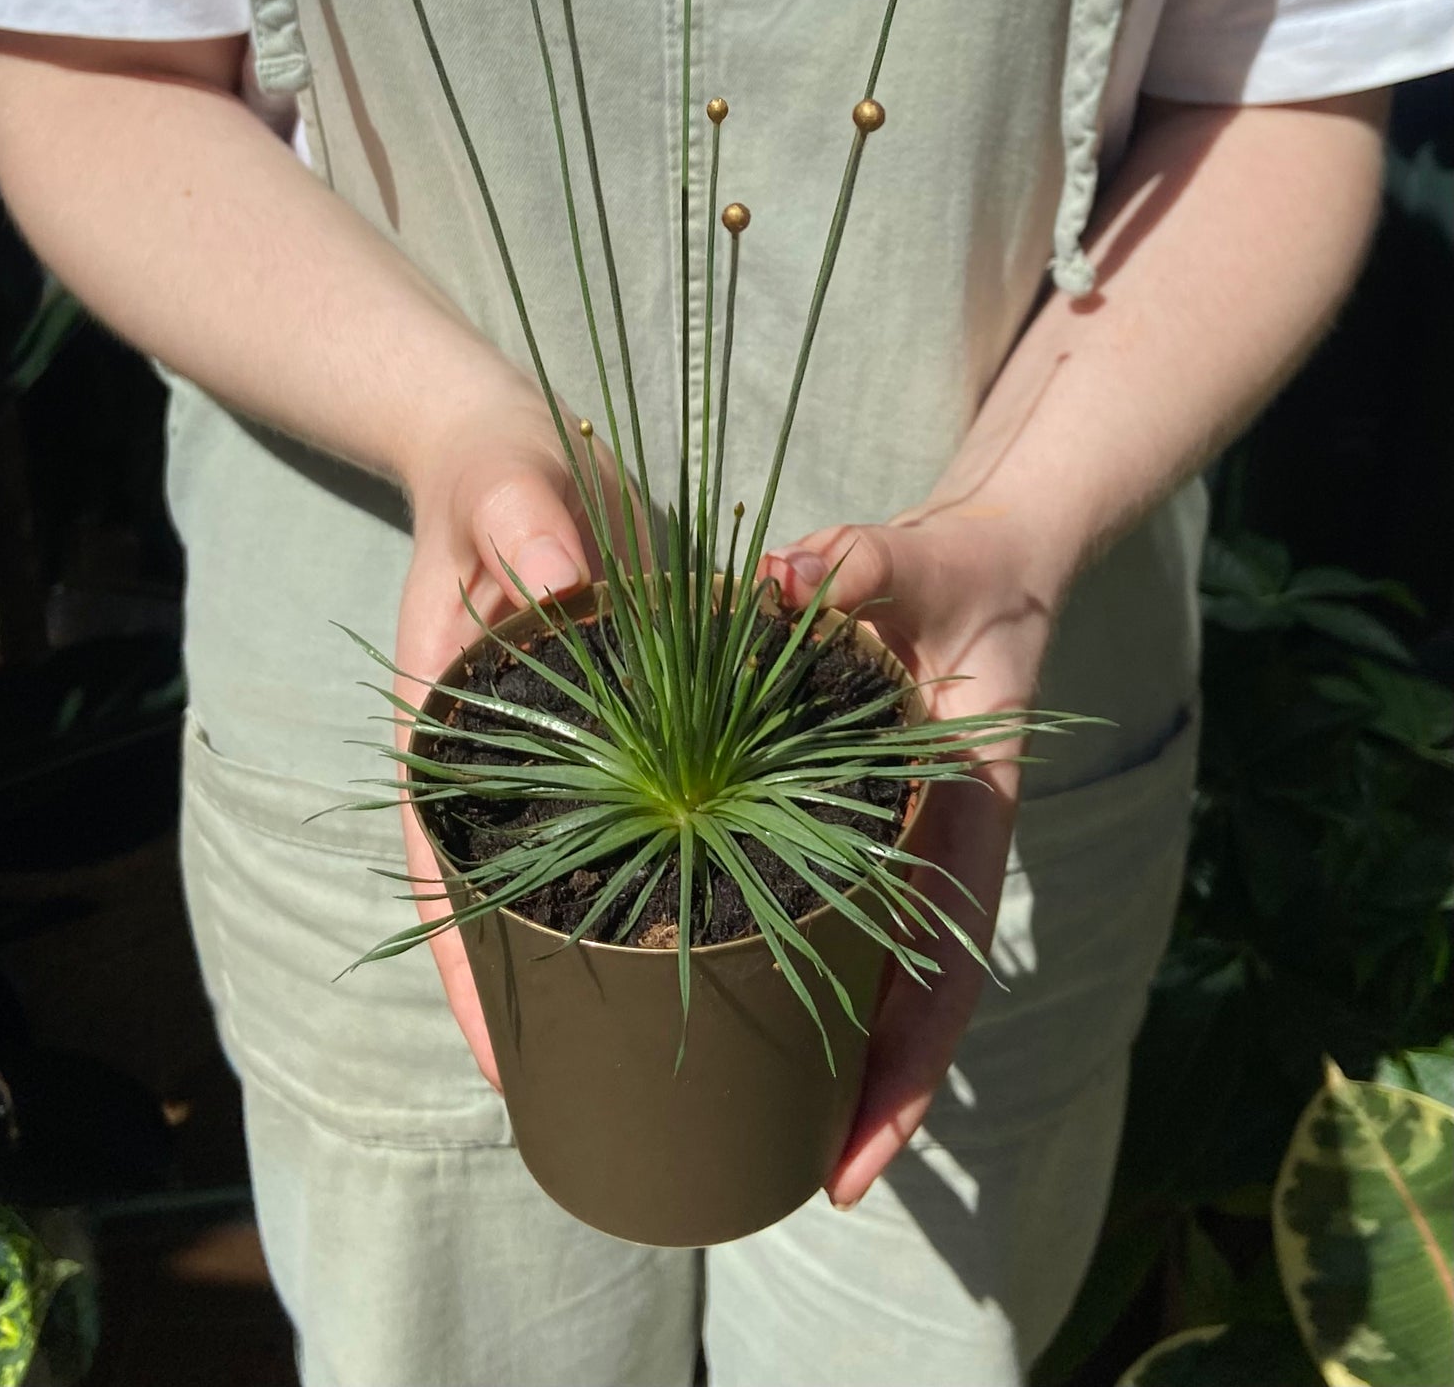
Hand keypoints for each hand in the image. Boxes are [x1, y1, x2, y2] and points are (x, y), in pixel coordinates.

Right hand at [392, 378, 618, 1087]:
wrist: (513, 452)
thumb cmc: (498, 470)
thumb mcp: (506, 481)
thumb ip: (522, 518)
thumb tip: (562, 577)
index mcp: (442, 727)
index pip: (440, 870)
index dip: (464, 972)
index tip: (503, 1061)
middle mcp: (490, 763)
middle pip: (498, 905)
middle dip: (536, 1001)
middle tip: (601, 1094)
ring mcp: (544, 759)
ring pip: (559, 883)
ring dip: (598, 960)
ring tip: (664, 1052)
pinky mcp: (601, 741)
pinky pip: (622, 831)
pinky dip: (653, 887)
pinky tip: (714, 935)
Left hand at [763, 502, 1066, 1207]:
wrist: (993, 556)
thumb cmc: (965, 573)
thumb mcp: (921, 562)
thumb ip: (863, 563)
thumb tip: (781, 573)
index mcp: (967, 817)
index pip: (942, 973)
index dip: (903, 1074)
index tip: (856, 1164)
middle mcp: (937, 849)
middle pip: (908, 1005)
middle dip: (863, 1099)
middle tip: (797, 1183)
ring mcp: (904, 840)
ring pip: (875, 969)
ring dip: (835, 1050)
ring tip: (761, 1130)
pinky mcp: (866, 813)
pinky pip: (839, 907)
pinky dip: (808, 965)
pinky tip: (747, 1002)